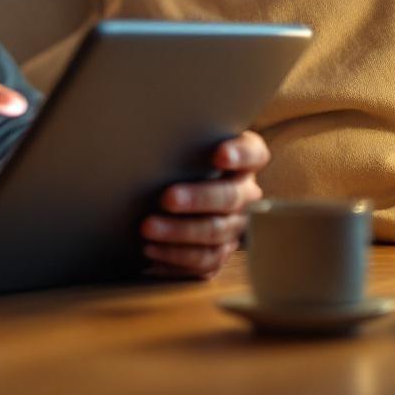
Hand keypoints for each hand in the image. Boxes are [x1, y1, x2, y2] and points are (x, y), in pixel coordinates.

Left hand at [140, 130, 268, 278]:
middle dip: (197, 199)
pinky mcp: (220, 252)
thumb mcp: (184, 148)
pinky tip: (151, 251)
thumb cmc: (178, 162)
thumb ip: (179, 142)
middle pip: (230, 198)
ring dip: (179, 233)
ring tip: (147, 229)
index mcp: (243, 163)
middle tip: (166, 198)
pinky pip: (204, 261)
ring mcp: (235, 226)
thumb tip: (141, 133)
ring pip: (215, 234)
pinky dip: (176, 258)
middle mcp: (245, 195)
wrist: (175, 191)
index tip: (218, 154)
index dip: (239, 155)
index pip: (253, 154)